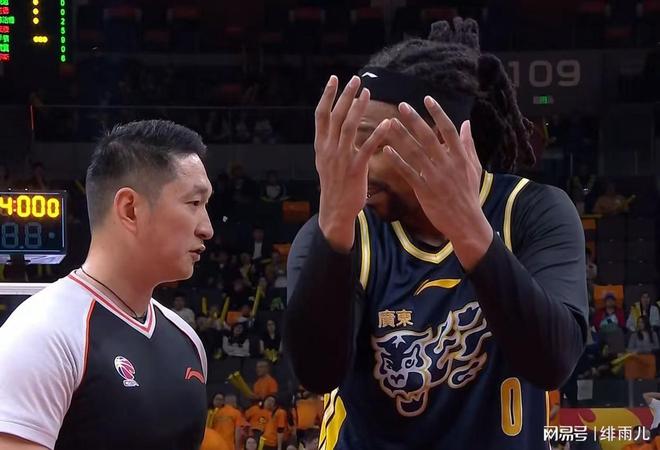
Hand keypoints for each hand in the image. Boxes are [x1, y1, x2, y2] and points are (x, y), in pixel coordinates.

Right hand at [314, 75, 390, 251]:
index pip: (321, 114)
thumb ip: (330, 142)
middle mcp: (328, 149)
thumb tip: (334, 124)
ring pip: (348, 127)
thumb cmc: (335, 184)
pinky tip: (387, 123)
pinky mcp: (355, 169)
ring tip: (367, 92)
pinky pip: (366, 148)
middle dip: (345, 95)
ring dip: (358, 108)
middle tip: (355, 79)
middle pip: (335, 116)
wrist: (335, 210)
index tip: (334, 78)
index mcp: (320, 145)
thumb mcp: (325, 161)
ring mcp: (340, 159)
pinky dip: (377, 134)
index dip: (327, 95)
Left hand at [383, 97, 492, 268]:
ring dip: (401, 137)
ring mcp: (435, 177)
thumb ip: (468, 144)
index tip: (427, 99)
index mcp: (460, 156)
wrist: (466, 222)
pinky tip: (386, 150)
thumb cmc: (469, 194)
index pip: (448, 129)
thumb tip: (466, 123)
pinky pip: (408, 172)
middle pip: (428, 137)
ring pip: (415, 152)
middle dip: (415, 120)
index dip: (437, 113)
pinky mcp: (424, 190)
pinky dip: (397, 161)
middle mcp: (447, 164)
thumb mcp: (474, 167)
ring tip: (389, 123)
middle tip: (402, 106)